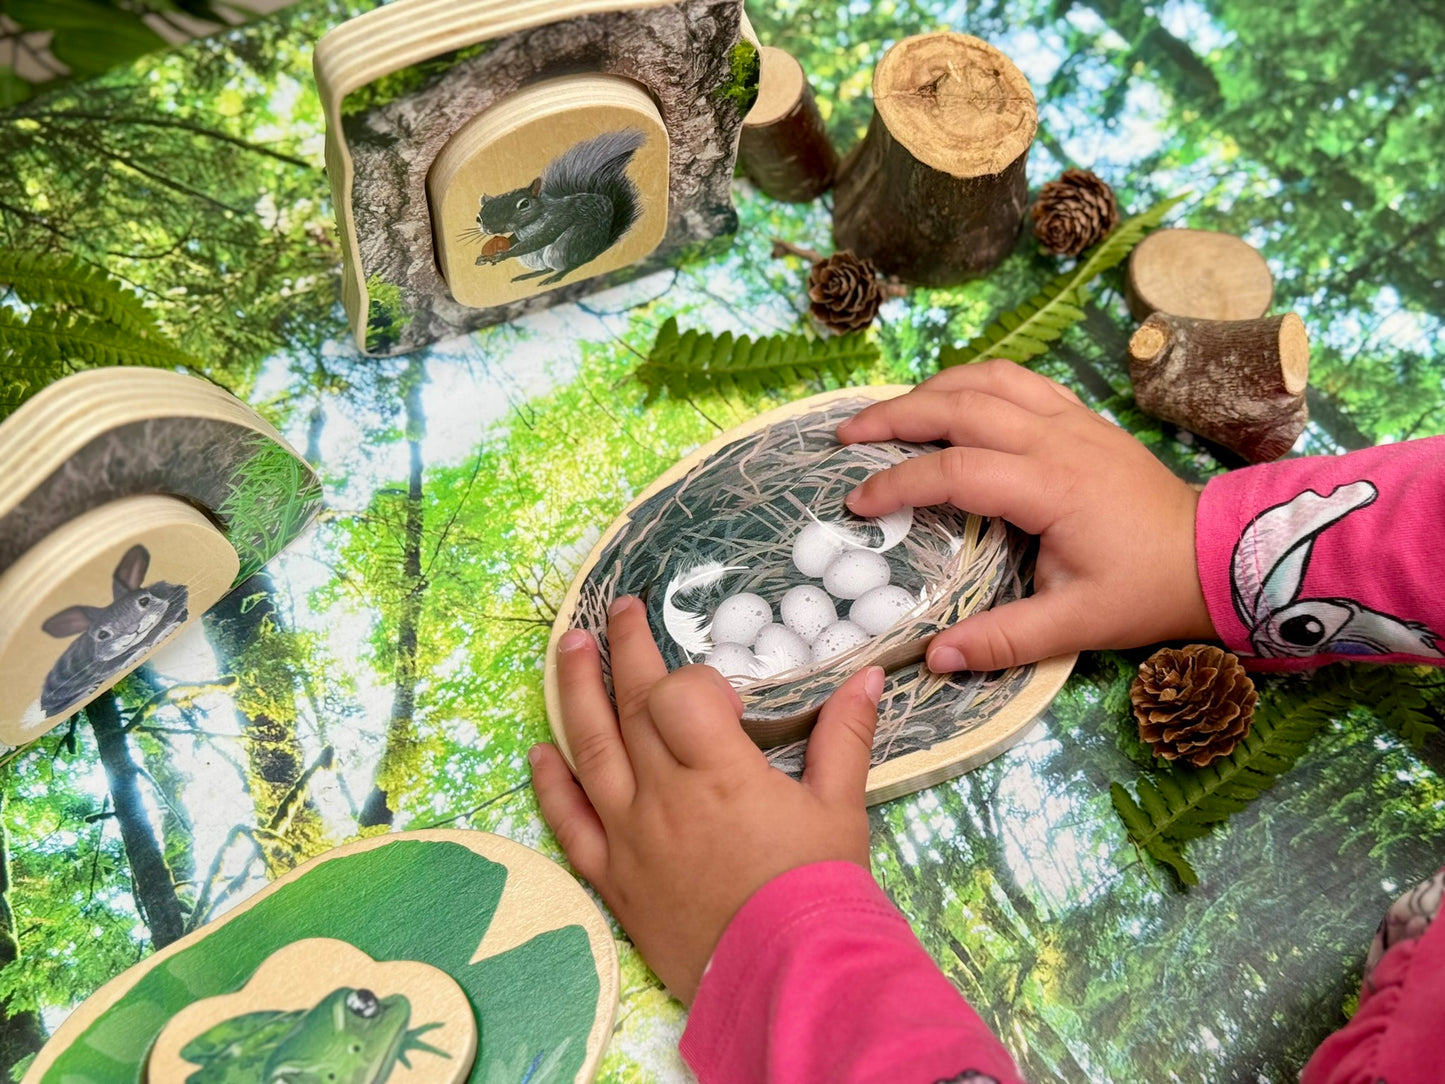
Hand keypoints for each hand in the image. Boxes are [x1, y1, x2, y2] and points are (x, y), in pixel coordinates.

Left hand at [530, 596, 882, 1003]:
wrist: (787, 978)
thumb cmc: (817, 891)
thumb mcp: (840, 808)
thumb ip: (844, 737)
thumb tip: (867, 679)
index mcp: (720, 774)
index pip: (679, 696)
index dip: (692, 680)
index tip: (716, 692)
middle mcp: (664, 795)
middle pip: (631, 706)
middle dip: (624, 650)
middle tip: (617, 609)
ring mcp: (630, 835)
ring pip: (589, 749)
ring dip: (575, 691)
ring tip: (569, 646)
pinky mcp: (613, 876)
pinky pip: (569, 823)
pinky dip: (552, 784)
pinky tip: (540, 750)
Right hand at [838, 359, 1214, 670]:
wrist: (1216, 556)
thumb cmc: (1147, 590)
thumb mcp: (1078, 624)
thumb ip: (1005, 640)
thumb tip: (936, 659)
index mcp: (1052, 487)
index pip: (955, 471)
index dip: (898, 483)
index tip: (858, 503)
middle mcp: (1058, 440)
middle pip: (961, 405)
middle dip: (896, 415)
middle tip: (847, 437)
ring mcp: (1073, 421)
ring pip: (990, 378)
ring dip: (932, 389)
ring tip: (889, 414)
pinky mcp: (1083, 418)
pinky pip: (1019, 380)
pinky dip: (974, 383)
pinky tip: (950, 402)